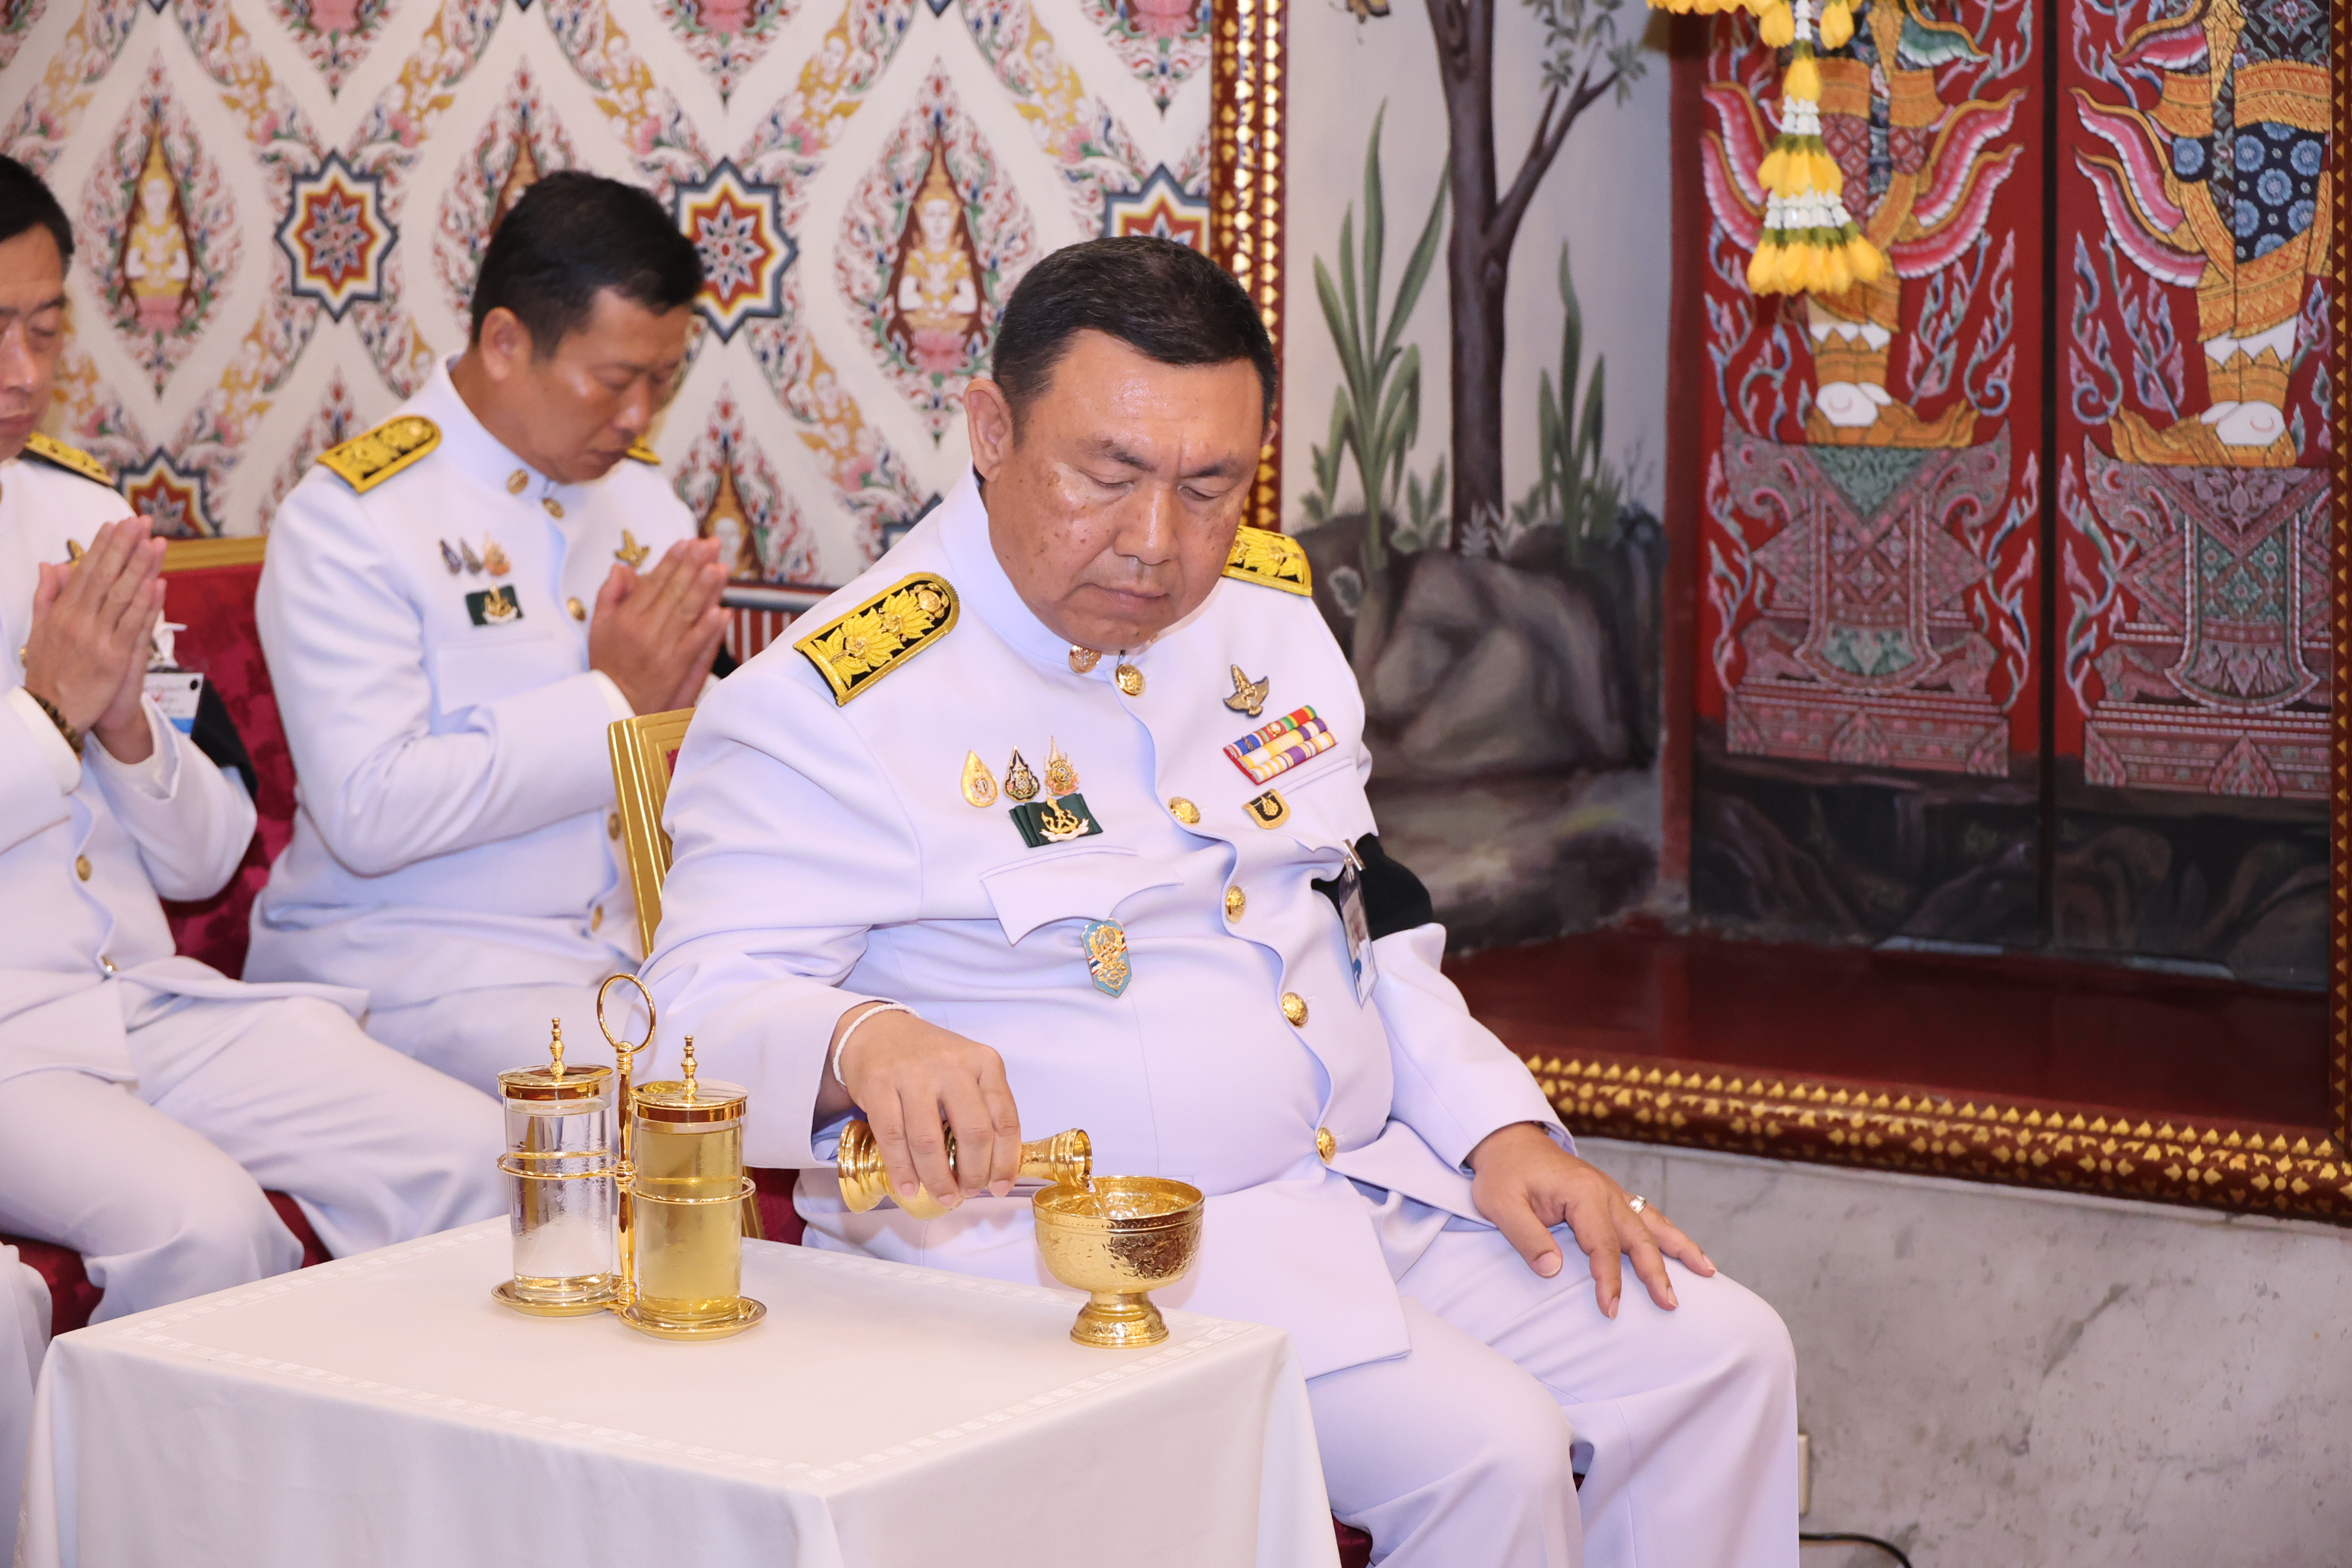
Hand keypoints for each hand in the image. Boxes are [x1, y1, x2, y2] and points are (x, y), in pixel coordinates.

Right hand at [22, 516, 164, 751]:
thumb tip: (50, 565)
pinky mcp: (115, 659)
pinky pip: (134, 626)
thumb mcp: (39, 630)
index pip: (84, 572)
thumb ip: (46, 596)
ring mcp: (98, 639)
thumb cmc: (48, 671)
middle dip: (124, 547)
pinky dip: (147, 604)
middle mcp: (79, 621)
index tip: (115, 524)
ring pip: (122, 596)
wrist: (52, 713)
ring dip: (141, 568)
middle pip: (105, 577)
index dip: (102, 547)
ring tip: (155, 542)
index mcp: (61, 612)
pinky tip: (158, 583)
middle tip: (140, 520)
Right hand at [586, 537, 726, 714]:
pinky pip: (695, 645)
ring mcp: (662, 651)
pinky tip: (722, 611)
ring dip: (705, 590)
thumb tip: (623, 568)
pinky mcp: (676, 670)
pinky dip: (708, 629)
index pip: (653, 583)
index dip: (672, 561)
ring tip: (719, 568)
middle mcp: (644, 631)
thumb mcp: (598, 627)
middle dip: (694, 566)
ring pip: (687, 614)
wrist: (613, 708)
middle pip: (674, 593)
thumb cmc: (608, 666)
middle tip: (711, 545)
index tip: (687, 543)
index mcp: (626, 618)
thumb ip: (610, 595)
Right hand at [818, 1005, 1023, 1209]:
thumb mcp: (969, 1071)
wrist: (878, 1032)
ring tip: (944, 1197)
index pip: (1005, 1120)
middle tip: (968, 1193)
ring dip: (938, 1179)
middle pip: (973, 1133)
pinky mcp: (879, 1085)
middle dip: (973, 1174)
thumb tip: (994, 1169)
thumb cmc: (931, 1060)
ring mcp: (914, 1074)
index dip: (1005, 1162)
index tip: (999, 1187)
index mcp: (985, 1062)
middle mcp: (953, 1065)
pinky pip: (893, 1138)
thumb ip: (984, 1108)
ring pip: (929, 1141)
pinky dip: (903, 1170)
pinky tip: (909, 1188)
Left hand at [1467, 1121, 1715, 1318]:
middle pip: (1638, 1236)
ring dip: (1680, 1248)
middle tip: (1671, 1305)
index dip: (1608, 1279)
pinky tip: (1686, 1251)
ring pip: (1653, 1223)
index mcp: (1582, 1192)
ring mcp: (1612, 1192)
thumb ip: (1526, 1237)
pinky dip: (1668, 1234)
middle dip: (1657, 1272)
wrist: (1508, 1141)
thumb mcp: (1500, 1204)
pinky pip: (1646, 1216)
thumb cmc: (1503, 1173)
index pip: (1603, 1245)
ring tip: (1709, 1272)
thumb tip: (1552, 1270)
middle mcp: (1605, 1191)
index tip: (1611, 1309)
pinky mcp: (1611, 1196)